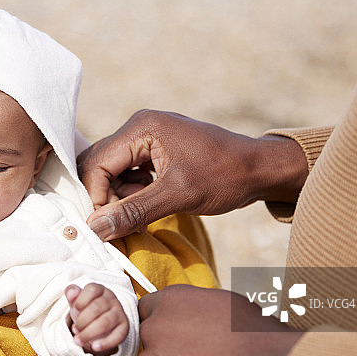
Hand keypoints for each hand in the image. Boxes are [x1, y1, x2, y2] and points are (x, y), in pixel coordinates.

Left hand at [65, 283, 128, 355]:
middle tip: (75, 330)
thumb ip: (71, 293)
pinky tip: (94, 347)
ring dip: (89, 333)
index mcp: (100, 290)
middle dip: (82, 321)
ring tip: (78, 340)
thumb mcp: (77, 301)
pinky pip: (118, 336)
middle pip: (96, 308)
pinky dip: (105, 343)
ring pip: (105, 322)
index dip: (80, 301)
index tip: (75, 310)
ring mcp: (119, 313)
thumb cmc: (87, 310)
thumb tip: (71, 293)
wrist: (100, 326)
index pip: (92, 290)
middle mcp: (112, 300)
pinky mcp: (124, 327)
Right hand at [77, 110, 306, 239]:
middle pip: (100, 165)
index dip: (97, 197)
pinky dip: (133, 193)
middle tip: (126, 219)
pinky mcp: (155, 151)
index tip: (108, 225)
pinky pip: (129, 173)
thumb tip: (95, 228)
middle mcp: (140, 127)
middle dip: (107, 197)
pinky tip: (152, 204)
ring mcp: (147, 138)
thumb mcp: (178, 196)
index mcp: (142, 127)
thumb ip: (133, 211)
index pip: (97, 163)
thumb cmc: (225, 176)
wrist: (261, 169)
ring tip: (146, 212)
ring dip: (121, 197)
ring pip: (113, 172)